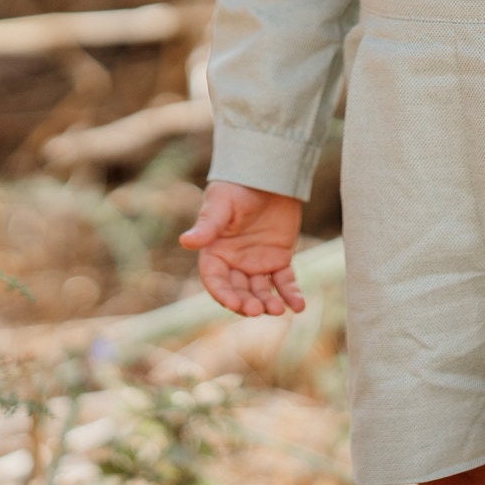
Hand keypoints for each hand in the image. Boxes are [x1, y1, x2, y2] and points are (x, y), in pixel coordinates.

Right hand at [178, 181, 307, 317]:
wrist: (267, 175)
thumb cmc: (237, 188)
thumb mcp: (221, 205)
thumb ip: (208, 226)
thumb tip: (185, 241)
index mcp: (215, 253)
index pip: (216, 281)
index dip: (224, 294)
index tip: (235, 304)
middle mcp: (234, 263)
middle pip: (238, 291)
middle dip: (247, 303)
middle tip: (258, 310)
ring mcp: (257, 264)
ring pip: (261, 291)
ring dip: (269, 303)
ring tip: (278, 310)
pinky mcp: (279, 259)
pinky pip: (284, 282)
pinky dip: (291, 294)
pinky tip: (298, 306)